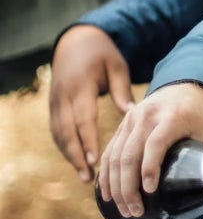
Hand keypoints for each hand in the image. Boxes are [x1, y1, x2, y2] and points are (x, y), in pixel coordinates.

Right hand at [49, 25, 136, 181]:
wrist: (76, 40)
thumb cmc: (102, 53)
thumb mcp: (116, 66)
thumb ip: (122, 91)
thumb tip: (133, 114)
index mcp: (80, 86)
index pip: (82, 119)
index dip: (88, 141)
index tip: (95, 161)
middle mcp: (63, 96)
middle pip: (66, 132)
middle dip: (77, 157)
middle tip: (89, 178)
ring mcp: (55, 101)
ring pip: (59, 134)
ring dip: (70, 156)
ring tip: (85, 177)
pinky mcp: (53, 105)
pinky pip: (56, 130)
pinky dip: (65, 148)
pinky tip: (77, 163)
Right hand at [96, 82, 202, 215]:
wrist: (187, 87)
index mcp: (173, 117)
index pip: (155, 144)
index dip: (149, 168)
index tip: (149, 192)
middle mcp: (147, 116)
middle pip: (129, 154)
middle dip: (128, 187)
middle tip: (135, 211)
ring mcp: (131, 119)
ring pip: (115, 155)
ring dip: (115, 186)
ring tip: (124, 209)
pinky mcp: (123, 124)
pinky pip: (109, 151)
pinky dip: (106, 174)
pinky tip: (107, 194)